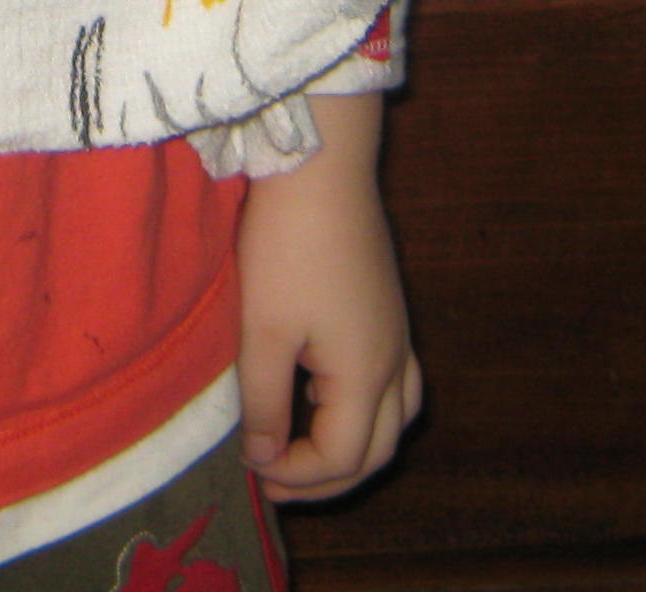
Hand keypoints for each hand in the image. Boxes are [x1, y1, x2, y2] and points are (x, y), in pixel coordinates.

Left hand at [233, 94, 421, 501]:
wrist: (321, 165)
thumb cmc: (286, 246)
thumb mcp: (263, 332)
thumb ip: (265, 404)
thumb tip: (265, 459)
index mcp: (366, 374)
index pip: (341, 458)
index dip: (294, 477)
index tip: (248, 468)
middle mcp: (395, 361)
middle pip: (377, 450)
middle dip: (326, 478)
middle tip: (273, 480)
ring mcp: (398, 333)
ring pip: (394, 419)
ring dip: (351, 446)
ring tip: (300, 448)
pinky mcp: (388, 309)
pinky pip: (393, 384)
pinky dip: (362, 410)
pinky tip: (318, 393)